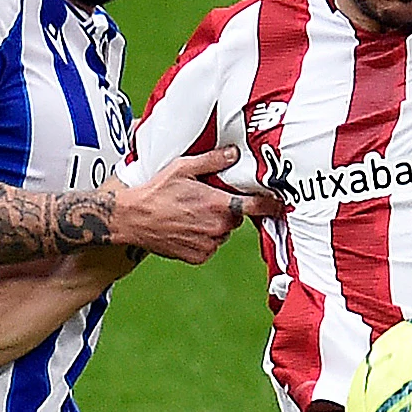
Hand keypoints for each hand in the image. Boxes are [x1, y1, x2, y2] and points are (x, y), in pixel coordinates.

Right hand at [108, 145, 282, 262]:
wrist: (132, 219)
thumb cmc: (155, 193)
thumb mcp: (183, 168)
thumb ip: (213, 160)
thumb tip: (234, 154)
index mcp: (218, 205)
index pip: (255, 206)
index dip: (269, 204)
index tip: (278, 203)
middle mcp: (217, 228)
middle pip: (235, 219)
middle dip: (227, 210)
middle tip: (206, 200)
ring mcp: (208, 245)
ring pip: (222, 233)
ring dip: (214, 225)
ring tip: (191, 214)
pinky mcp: (198, 257)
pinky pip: (210, 247)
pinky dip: (203, 239)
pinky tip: (186, 228)